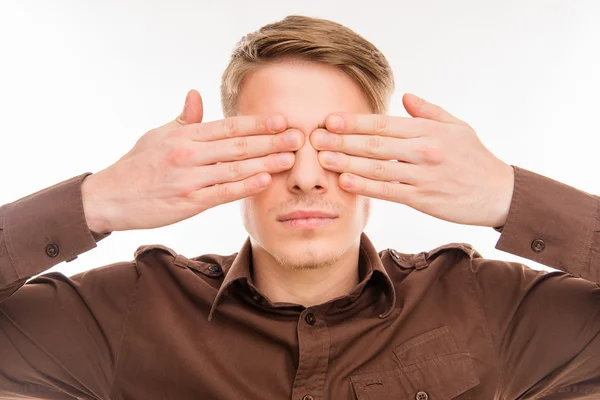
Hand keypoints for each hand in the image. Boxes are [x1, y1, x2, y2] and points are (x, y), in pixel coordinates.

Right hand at [82, 89, 303, 232]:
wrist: (109, 196)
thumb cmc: (137, 165)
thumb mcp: (158, 135)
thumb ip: (184, 119)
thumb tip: (197, 95)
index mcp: (185, 135)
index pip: (228, 126)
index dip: (257, 123)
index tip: (282, 120)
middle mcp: (189, 153)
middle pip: (238, 145)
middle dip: (271, 141)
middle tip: (298, 137)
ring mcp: (188, 178)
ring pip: (234, 168)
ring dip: (265, 162)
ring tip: (290, 159)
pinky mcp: (187, 202)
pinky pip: (222, 193)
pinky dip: (245, 186)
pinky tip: (265, 180)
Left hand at [310, 93, 513, 227]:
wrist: (499, 193)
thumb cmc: (475, 158)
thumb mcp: (457, 127)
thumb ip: (429, 111)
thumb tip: (406, 97)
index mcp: (429, 131)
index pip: (384, 123)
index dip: (355, 122)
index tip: (331, 120)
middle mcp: (424, 151)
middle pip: (375, 144)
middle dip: (342, 140)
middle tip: (315, 137)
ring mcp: (422, 176)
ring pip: (377, 168)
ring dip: (347, 162)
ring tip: (323, 158)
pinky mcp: (422, 199)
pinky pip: (388, 191)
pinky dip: (365, 186)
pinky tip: (345, 181)